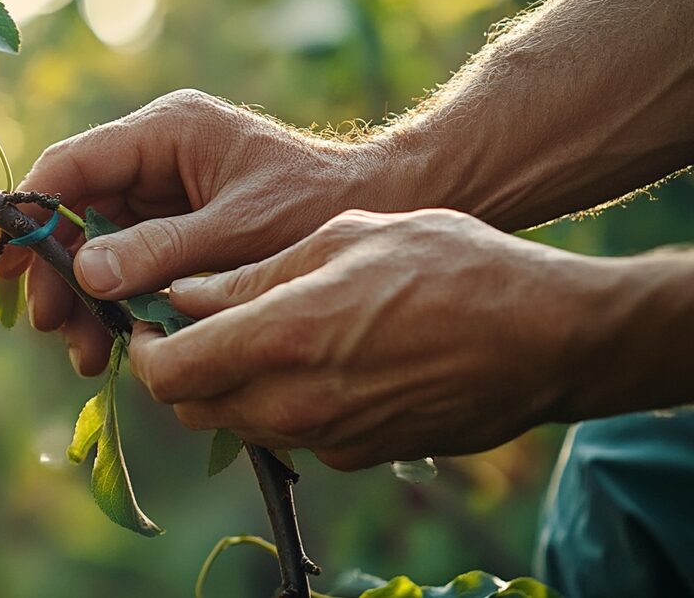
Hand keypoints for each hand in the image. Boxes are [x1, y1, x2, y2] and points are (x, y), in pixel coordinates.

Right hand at [0, 89, 396, 375]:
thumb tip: (85, 272)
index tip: (8, 267)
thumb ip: (161, 250)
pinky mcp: (175, 227)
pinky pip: (127, 264)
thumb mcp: (238, 230)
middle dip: (61, 274)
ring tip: (88, 356)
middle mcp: (154, 156)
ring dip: (85, 300)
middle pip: (76, 213)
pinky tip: (113, 344)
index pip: (73, 165)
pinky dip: (116, 304)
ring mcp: (163, 192)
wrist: (374, 206)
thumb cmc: (315, 205)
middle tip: (55, 328)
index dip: (31, 214)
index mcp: (166, 132)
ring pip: (96, 245)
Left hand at [129, 209, 627, 469]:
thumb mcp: (345, 239)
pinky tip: (317, 359)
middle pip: (192, 408)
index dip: (145, 348)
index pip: (168, 372)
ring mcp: (330, 438)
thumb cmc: (454, 266)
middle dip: (178, 369)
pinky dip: (281, 403)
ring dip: (228, 386)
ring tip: (258, 333)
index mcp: (284, 339)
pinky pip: (293, 433)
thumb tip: (185, 295)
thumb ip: (253, 275)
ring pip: (239, 425)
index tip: (150, 319)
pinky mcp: (361, 454)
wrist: (548, 336)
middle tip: (195, 324)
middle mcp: (296, 403)